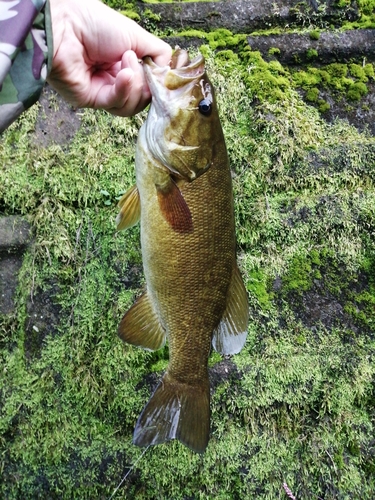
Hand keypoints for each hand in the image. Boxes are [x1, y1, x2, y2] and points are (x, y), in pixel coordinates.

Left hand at [47, 0, 171, 115]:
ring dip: (135, 84)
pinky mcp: (91, 100)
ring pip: (131, 106)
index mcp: (123, 65)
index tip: (162, 74)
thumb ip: (158, 54)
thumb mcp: (136, 35)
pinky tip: (124, 73)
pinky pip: (116, 103)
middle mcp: (113, 81)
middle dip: (146, 83)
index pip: (148, 86)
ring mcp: (102, 92)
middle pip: (142, 100)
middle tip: (135, 60)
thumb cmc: (94, 23)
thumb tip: (169, 74)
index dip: (156, 83)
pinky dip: (124, 89)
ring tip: (125, 59)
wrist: (65, 23)